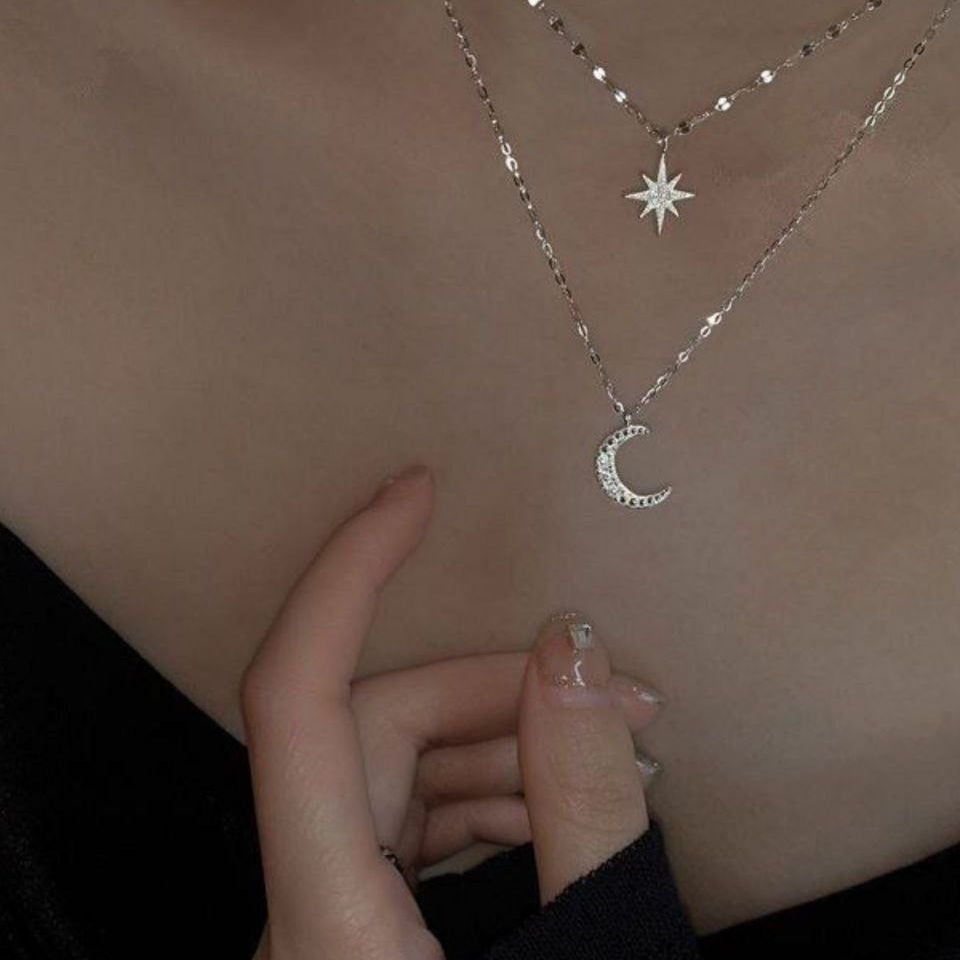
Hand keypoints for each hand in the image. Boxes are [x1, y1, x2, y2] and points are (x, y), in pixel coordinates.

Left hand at [242, 465, 662, 958]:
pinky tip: (551, 810)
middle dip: (494, 693)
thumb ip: (583, 811)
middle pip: (372, 729)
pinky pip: (400, 823)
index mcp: (325, 922)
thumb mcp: (589, 951)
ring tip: (606, 760)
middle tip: (612, 701)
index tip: (409, 496)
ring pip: (390, 771)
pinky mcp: (348, 929)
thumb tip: (572, 653)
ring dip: (500, 748)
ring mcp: (317, 919)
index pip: (296, 697)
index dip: (348, 573)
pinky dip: (481, 798)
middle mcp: (297, 913)